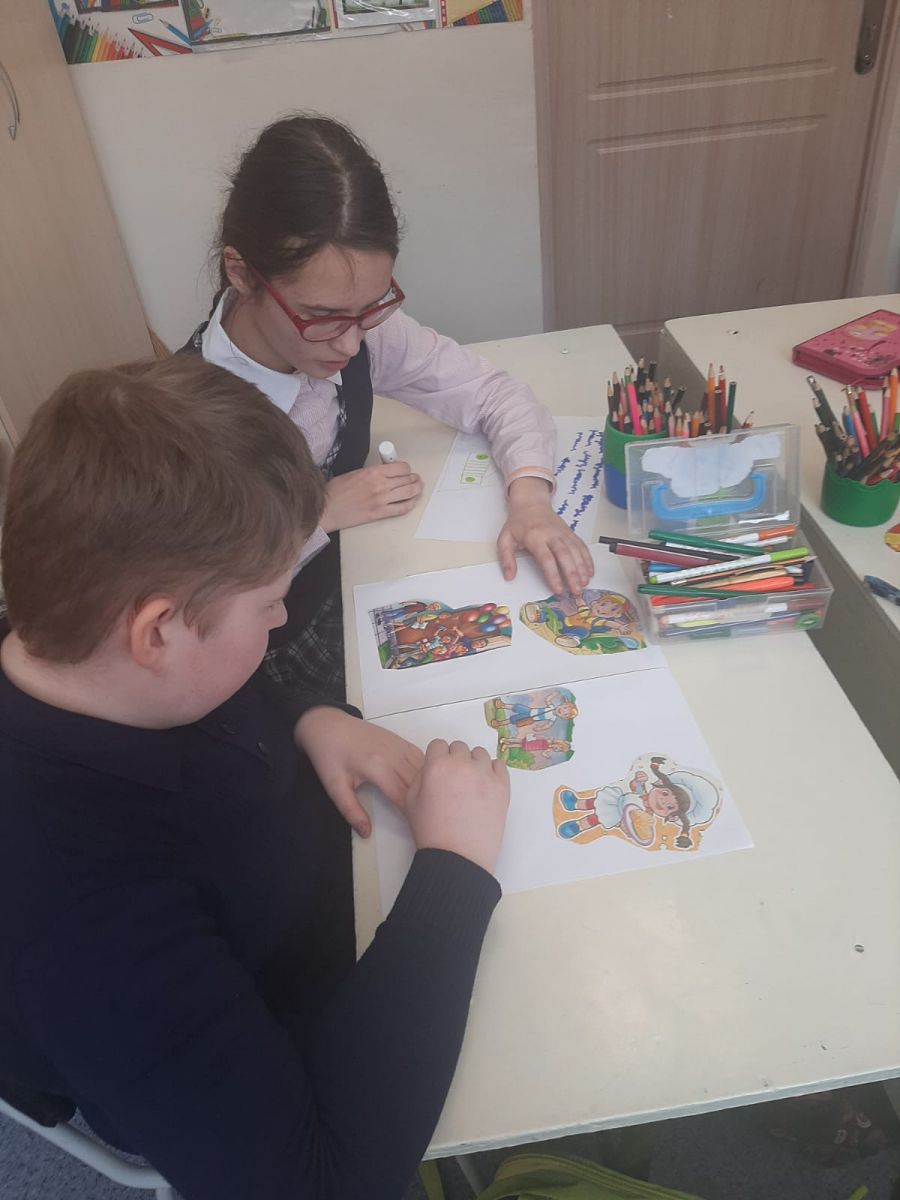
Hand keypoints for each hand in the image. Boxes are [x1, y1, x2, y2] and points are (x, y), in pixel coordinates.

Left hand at [294, 707, 423, 837]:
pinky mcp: (399, 740)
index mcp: (377, 768)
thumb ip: (351, 811)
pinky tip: (426, 783)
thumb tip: (366, 833)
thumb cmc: (329, 756)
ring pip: (423, 768)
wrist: (326, 725)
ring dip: (428, 786)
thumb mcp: (335, 788)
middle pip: (417, 783)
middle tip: (425, 819)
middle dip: (422, 802)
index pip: (403, 796)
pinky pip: (420, 756)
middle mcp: (392, 755)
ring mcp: (398, 745)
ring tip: (429, 803)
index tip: (415, 826)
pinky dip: (426, 770)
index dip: (410, 813)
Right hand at [321, 463, 422, 532]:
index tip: (406, 470)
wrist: (327, 509)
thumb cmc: (336, 491)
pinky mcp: (380, 513)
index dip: (406, 469)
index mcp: (373, 472)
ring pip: (409, 493)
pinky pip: (402, 508)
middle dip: (414, 478)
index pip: (401, 467)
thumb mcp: (354, 473)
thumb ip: (372, 471)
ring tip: (417, 488)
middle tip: (415, 479)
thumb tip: (386, 471)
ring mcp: (382, 500)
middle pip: (407, 479)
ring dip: (416, 489)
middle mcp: (380, 485)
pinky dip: (410, 504)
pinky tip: (411, 501)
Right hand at [406, 740, 508, 874]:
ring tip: (470, 785)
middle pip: (459, 747)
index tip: (439, 769)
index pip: (438, 744)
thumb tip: (432, 767)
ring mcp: (485, 774)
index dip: (437, 757)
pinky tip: (484, 786)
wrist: (457, 857)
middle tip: (454, 780)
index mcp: (437, 766)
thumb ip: (420, 776)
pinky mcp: (502, 786)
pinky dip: (492, 771)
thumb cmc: (432, 833)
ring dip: (473, 764)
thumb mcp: (410, 801)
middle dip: (455, 759)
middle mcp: (462, 765)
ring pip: (479, 754)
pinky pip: (499, 765)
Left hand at [497, 477, 593, 594]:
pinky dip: (587, 560)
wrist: (531, 503)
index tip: (558, 589)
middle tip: (576, 591)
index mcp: (535, 537)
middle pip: (565, 556)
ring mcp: (563, 534)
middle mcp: (552, 535)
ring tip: (584, 585)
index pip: (547, 558)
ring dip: (582, 569)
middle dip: (572, 575)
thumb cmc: (518, 523)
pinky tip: (590, 572)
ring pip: (576, 552)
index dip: (553, 575)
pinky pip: (581, 547)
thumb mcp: (505, 539)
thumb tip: (509, 576)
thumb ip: (506, 558)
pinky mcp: (570, 533)